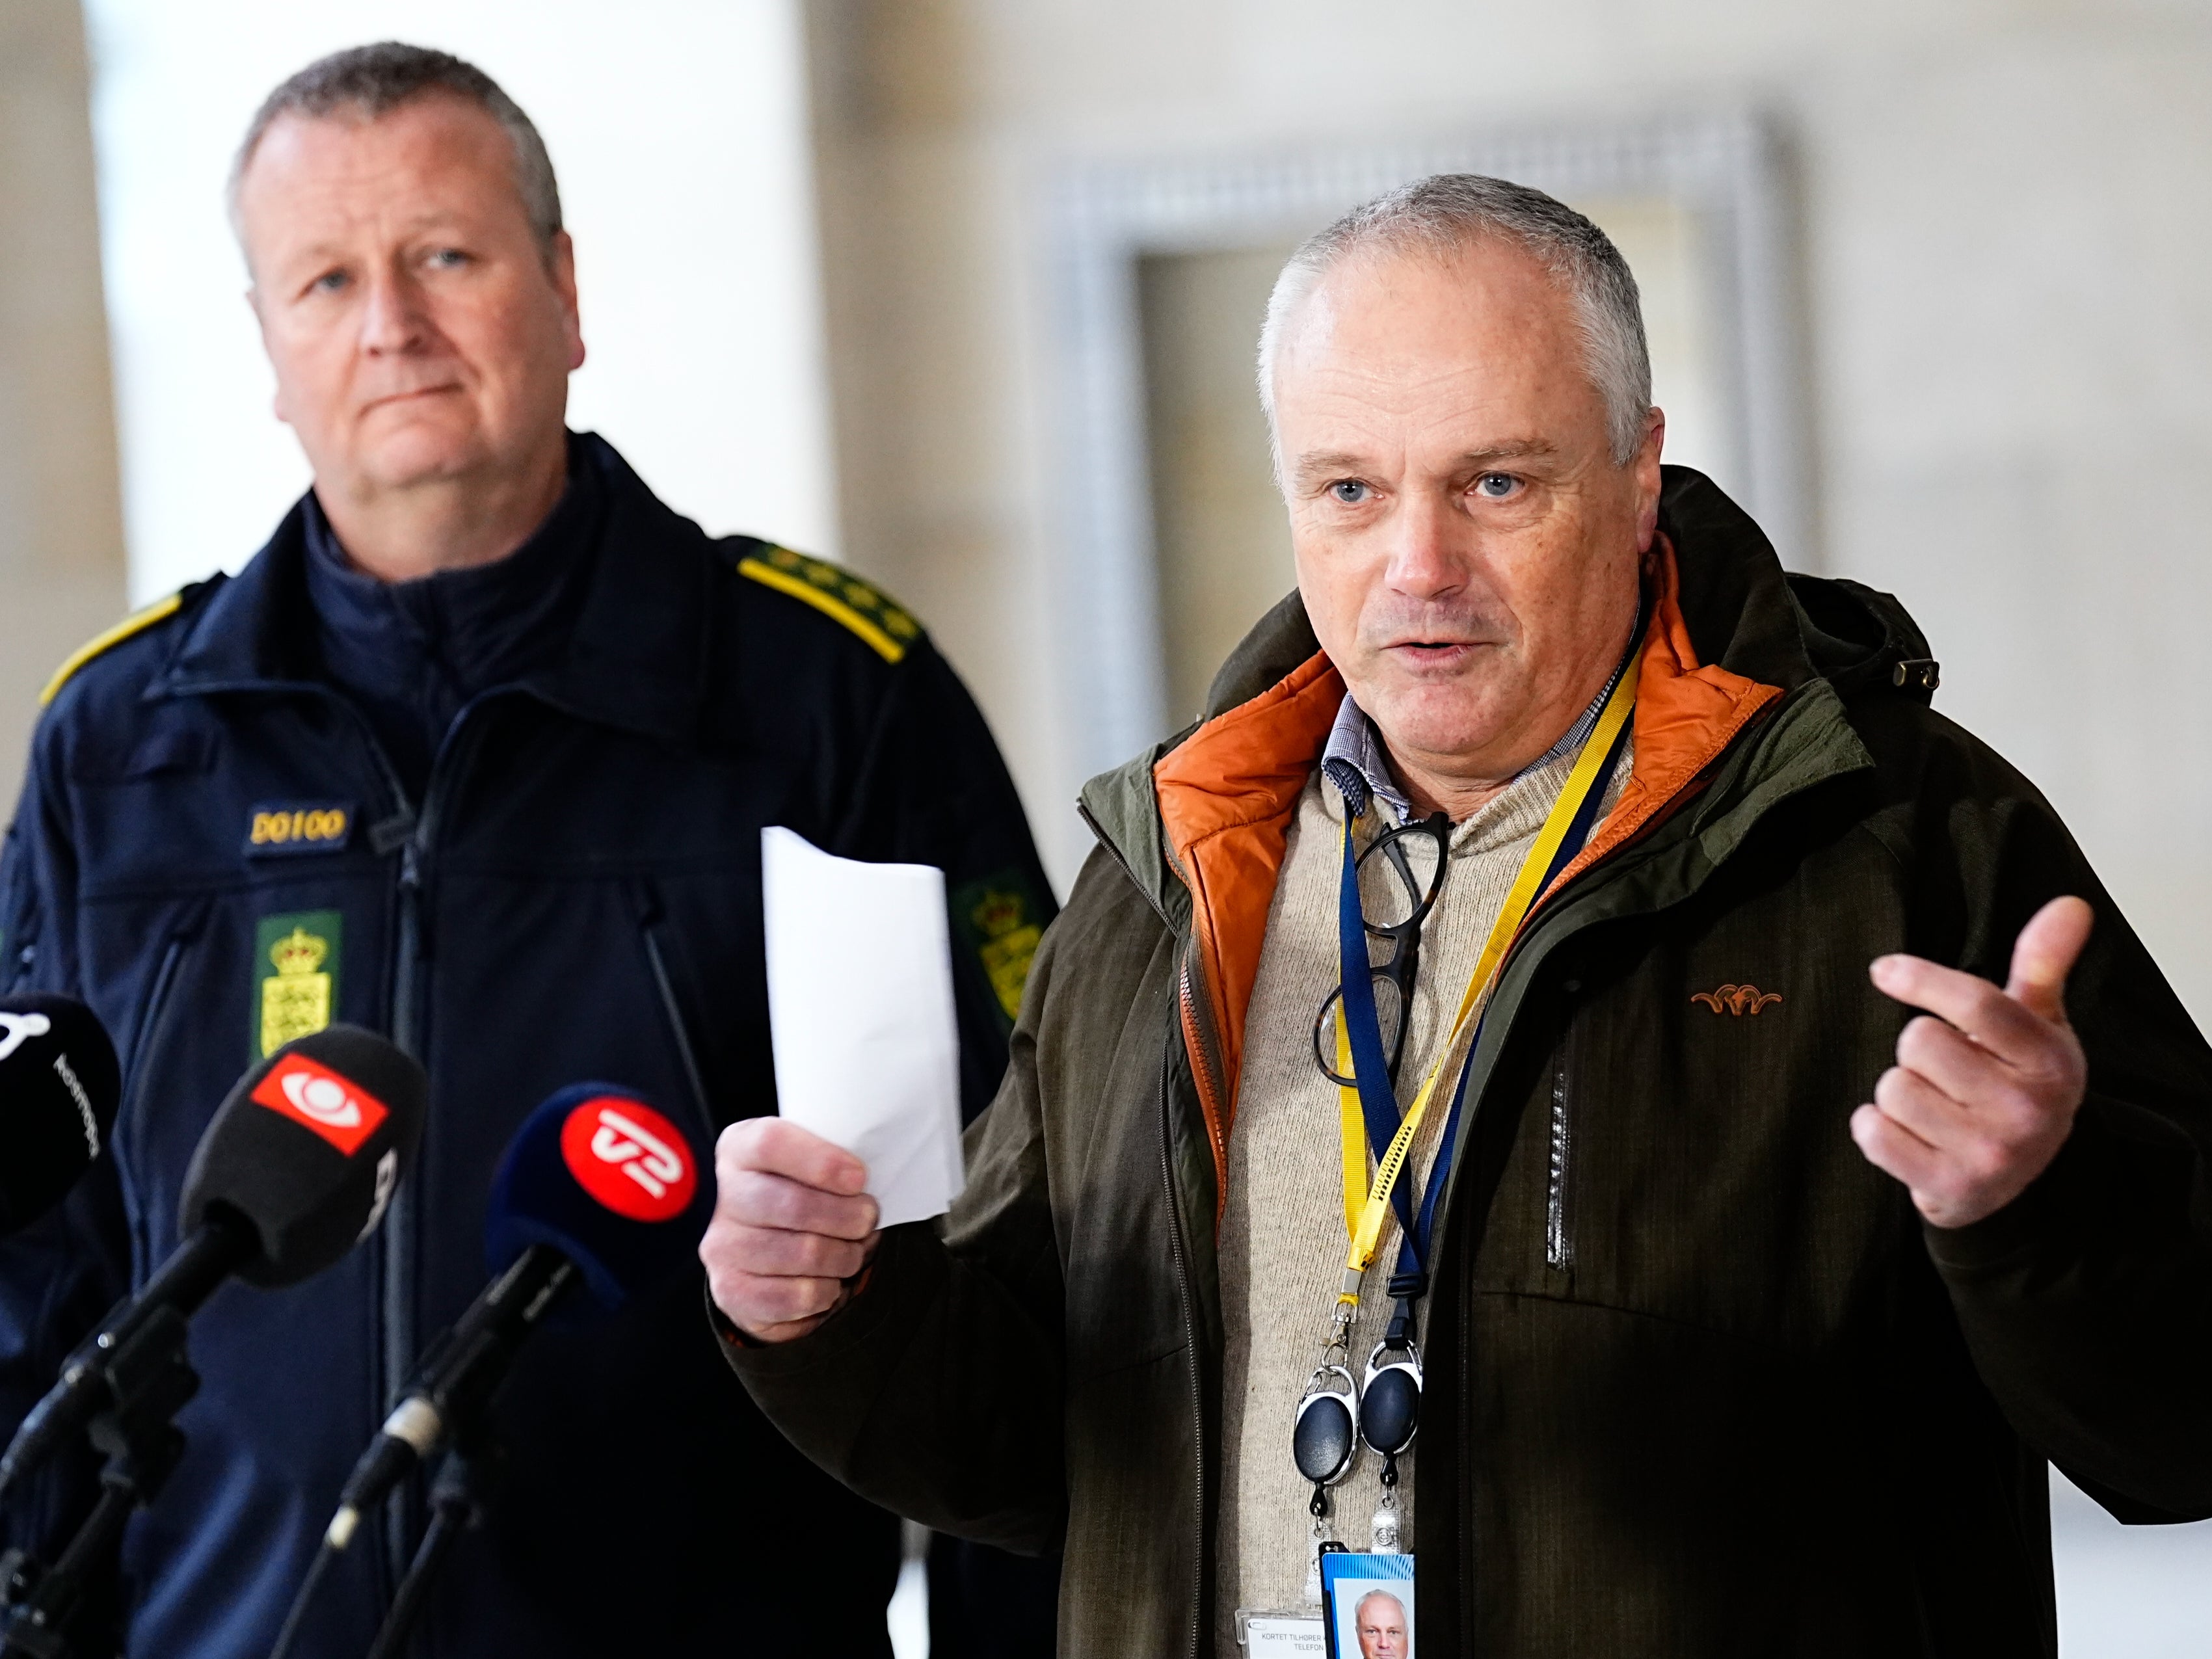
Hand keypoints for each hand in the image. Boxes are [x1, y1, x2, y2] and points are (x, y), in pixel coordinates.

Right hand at [700, 1118, 879, 1342]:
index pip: (770, 1143)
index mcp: (739, 1150)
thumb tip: (868, 1179)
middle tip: (867, 1218)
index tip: (859, 1177)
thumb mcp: (808, 1164)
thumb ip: (830, 1159)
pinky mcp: (731, 1291)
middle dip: (847, 1216)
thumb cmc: (797, 1198)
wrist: (758, 1257)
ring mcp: (722, 1246)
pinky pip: (796, 1296)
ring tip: (852, 1251)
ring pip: (803, 1253)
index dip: (821, 1161)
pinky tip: (829, 1282)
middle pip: (792, 1204)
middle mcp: (723, 1197)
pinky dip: (826, 1291)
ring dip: (844, 1256)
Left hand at [1851, 896, 2093, 1228]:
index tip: (1884, 970)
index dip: (1922, 980)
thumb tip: (2071, 904)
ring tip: (1934, 1106)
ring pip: (1892, 1087)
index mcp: (2050, 1061)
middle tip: (1948, 1070)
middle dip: (1920, 1049)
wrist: (2013, 1180)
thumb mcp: (2037, 1023)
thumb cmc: (2016, 1082)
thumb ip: (2043, 962)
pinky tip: (1909, 1135)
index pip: (1978, 1004)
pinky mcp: (1950, 1189)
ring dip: (1898, 1091)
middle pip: (1919, 1041)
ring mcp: (1990, 1154)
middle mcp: (2026, 1110)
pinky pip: (1873, 1132)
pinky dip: (1876, 1128)